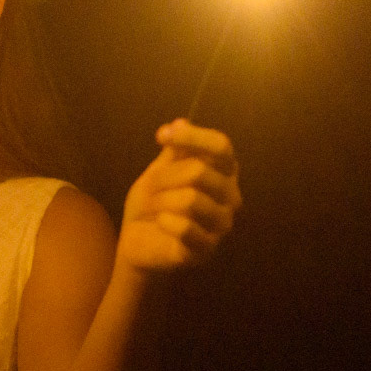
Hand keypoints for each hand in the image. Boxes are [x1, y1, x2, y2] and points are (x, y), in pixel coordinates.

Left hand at [117, 119, 240, 273]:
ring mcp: (222, 225)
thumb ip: (174, 150)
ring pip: (191, 199)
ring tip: (152, 207)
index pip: (221, 147)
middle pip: (200, 171)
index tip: (161, 135)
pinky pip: (186, 228)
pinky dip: (166, 221)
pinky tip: (160, 222)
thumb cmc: (154, 203)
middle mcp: (231, 197)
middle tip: (149, 187)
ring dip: (161, 200)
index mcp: (224, 174)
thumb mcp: (160, 171)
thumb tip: (181, 121)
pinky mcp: (207, 249)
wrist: (139, 242)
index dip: (193, 137)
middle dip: (164, 177)